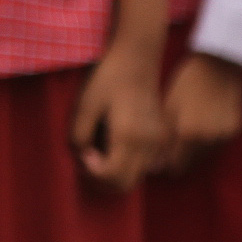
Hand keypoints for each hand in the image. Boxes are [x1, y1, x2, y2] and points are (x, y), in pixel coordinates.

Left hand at [72, 45, 167, 191]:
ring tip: (98, 150)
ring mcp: (159, 141)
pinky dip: (127, 165)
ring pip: (136, 177)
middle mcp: (149, 144)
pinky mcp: (162, 136)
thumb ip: (79, 136)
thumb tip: (83, 157)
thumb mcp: (85, 105)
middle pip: (125, 184)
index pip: (112, 178)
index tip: (83, 151)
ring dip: (114, 173)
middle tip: (87, 156)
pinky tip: (113, 144)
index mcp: (130, 136)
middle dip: (101, 179)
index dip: (91, 172)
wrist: (136, 57)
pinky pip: (144, 164)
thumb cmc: (107, 78)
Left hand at [158, 53, 241, 173]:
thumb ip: (162, 136)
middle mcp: (208, 140)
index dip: (164, 163)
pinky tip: (200, 127)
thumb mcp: (168, 106)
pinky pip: (217, 145)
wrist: (218, 65)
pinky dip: (208, 141)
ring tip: (184, 133)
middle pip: (190, 163)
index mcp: (188, 134)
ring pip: (204, 156)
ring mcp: (224, 136)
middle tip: (169, 146)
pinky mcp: (235, 131)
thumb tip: (154, 163)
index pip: (174, 165)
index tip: (157, 159)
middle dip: (179, 158)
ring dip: (194, 151)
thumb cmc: (186, 82)